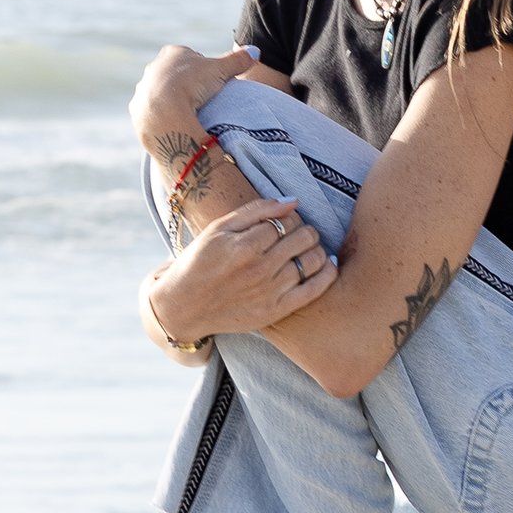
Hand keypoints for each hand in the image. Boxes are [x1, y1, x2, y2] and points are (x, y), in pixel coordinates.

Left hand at [131, 41, 269, 150]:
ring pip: (161, 93)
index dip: (203, 70)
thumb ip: (237, 61)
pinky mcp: (137, 109)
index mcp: (172, 54)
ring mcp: (144, 88)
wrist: (164, 109)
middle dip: (186, 85)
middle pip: (174, 75)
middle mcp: (154, 68)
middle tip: (202, 100)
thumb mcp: (220, 71)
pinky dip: (163, 116)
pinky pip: (152, 112)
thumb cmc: (192, 83)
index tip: (211, 83)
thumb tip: (256, 52)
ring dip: (172, 102)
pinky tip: (174, 124)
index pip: (191, 57)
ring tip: (189, 114)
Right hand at [153, 203, 336, 342]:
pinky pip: (315, 289)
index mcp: (244, 246)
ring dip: (316, 247)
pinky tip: (326, 263)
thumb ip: (256, 211)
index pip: (286, 221)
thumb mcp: (219, 228)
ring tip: (306, 247)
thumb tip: (293, 201)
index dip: (289, 217)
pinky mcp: (276, 311)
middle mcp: (259, 269)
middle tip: (297, 232)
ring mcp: (270, 292)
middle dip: (305, 229)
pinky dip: (327, 273)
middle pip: (303, 237)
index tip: (284, 221)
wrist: (184, 306)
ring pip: (313, 260)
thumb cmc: (200, 262)